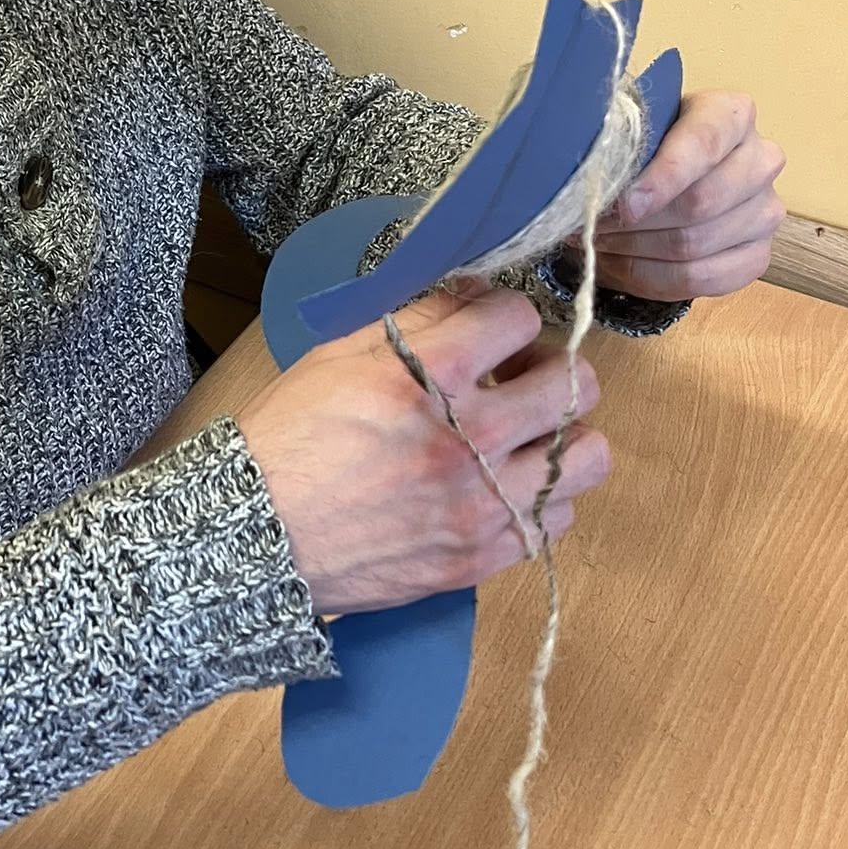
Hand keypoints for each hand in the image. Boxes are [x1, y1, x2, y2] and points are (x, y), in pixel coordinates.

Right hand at [238, 289, 607, 618]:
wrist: (258, 532)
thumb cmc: (291, 435)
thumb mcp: (341, 353)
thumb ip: (417, 317)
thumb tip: (475, 293)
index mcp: (431, 375)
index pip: (520, 317)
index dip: (505, 316)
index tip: (490, 332)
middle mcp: (471, 438)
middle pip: (576, 384)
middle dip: (547, 371)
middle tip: (516, 380)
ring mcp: (483, 502)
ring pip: (588, 456)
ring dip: (562, 439)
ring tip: (523, 440)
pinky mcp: (483, 555)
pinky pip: (559, 519)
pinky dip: (540, 501)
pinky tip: (503, 490)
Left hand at [567, 91, 786, 301]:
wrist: (663, 177)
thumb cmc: (645, 148)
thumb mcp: (633, 133)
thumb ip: (622, 149)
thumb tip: (597, 192)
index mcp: (732, 114)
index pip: (703, 143)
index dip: (662, 178)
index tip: (625, 204)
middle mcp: (761, 160)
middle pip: (700, 202)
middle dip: (636, 222)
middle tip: (592, 226)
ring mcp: (765, 210)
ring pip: (695, 245)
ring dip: (634, 251)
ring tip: (598, 242)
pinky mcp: (757, 255)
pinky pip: (702, 279)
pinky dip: (650, 279)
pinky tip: (620, 265)